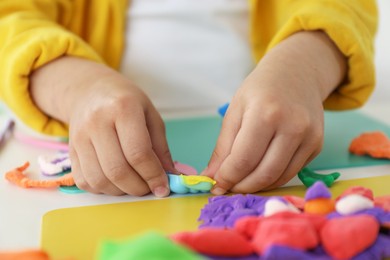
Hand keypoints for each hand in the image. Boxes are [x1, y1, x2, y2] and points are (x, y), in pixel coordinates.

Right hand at [31, 57, 175, 195]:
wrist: (90, 91)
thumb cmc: (125, 102)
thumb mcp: (150, 115)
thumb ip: (161, 147)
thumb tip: (170, 176)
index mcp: (123, 108)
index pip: (138, 152)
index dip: (153, 175)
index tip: (162, 187)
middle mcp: (97, 122)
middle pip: (117, 170)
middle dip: (138, 187)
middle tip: (149, 188)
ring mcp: (79, 137)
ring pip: (99, 179)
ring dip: (121, 191)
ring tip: (134, 184)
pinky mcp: (70, 150)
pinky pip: (85, 181)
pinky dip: (103, 189)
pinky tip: (115, 181)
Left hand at [202, 31, 346, 193]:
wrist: (297, 73)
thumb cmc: (261, 89)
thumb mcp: (235, 110)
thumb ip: (223, 147)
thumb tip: (211, 177)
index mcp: (266, 113)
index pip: (244, 159)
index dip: (227, 177)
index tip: (216, 184)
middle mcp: (293, 126)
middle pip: (264, 174)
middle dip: (241, 187)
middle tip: (228, 187)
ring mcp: (309, 137)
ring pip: (279, 178)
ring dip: (257, 187)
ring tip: (241, 182)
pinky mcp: (317, 145)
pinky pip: (291, 172)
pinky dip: (272, 178)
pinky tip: (259, 172)